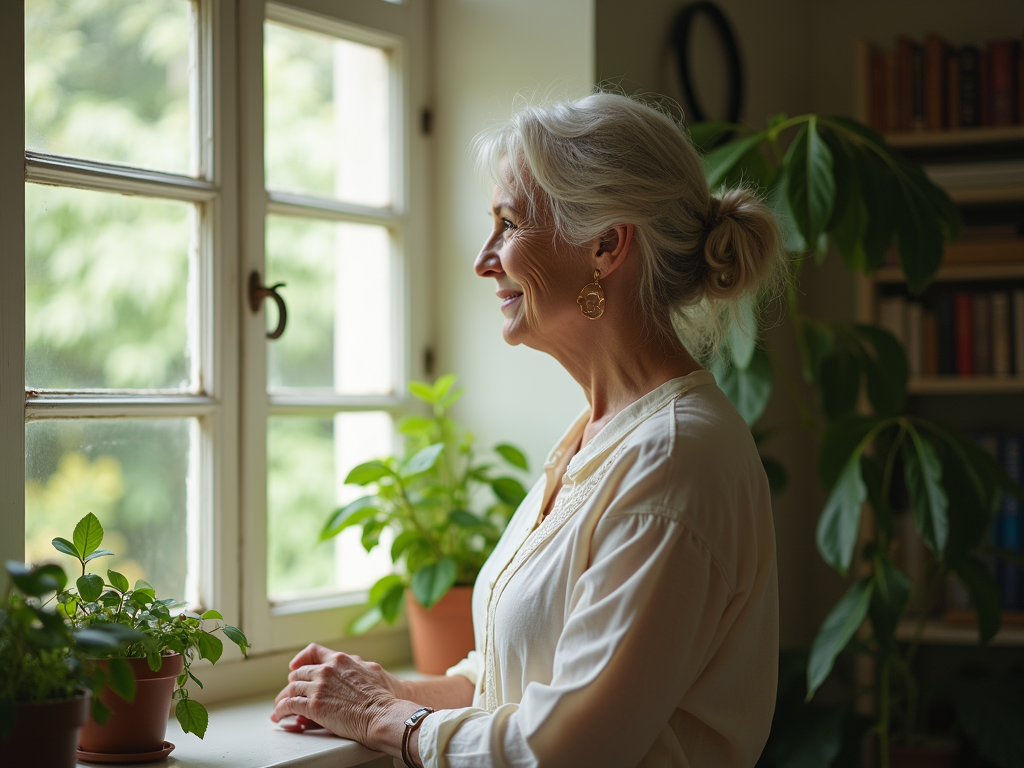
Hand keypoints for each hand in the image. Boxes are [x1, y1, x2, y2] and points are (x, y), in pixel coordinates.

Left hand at [270, 643, 406, 748]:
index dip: (302, 658)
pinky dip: (281, 710)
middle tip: (290, 691)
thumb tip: (354, 663)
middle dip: (293, 682)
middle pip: (299, 672)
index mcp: (340, 659)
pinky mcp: (313, 706)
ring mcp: (318, 687)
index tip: (295, 666)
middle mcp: (326, 670)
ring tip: (280, 706)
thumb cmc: (383, 695)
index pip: (313, 651)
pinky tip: (279, 715)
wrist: (382, 713)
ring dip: (283, 698)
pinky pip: (289, 705)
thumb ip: (356, 665)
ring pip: (291, 688)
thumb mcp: (371, 669)